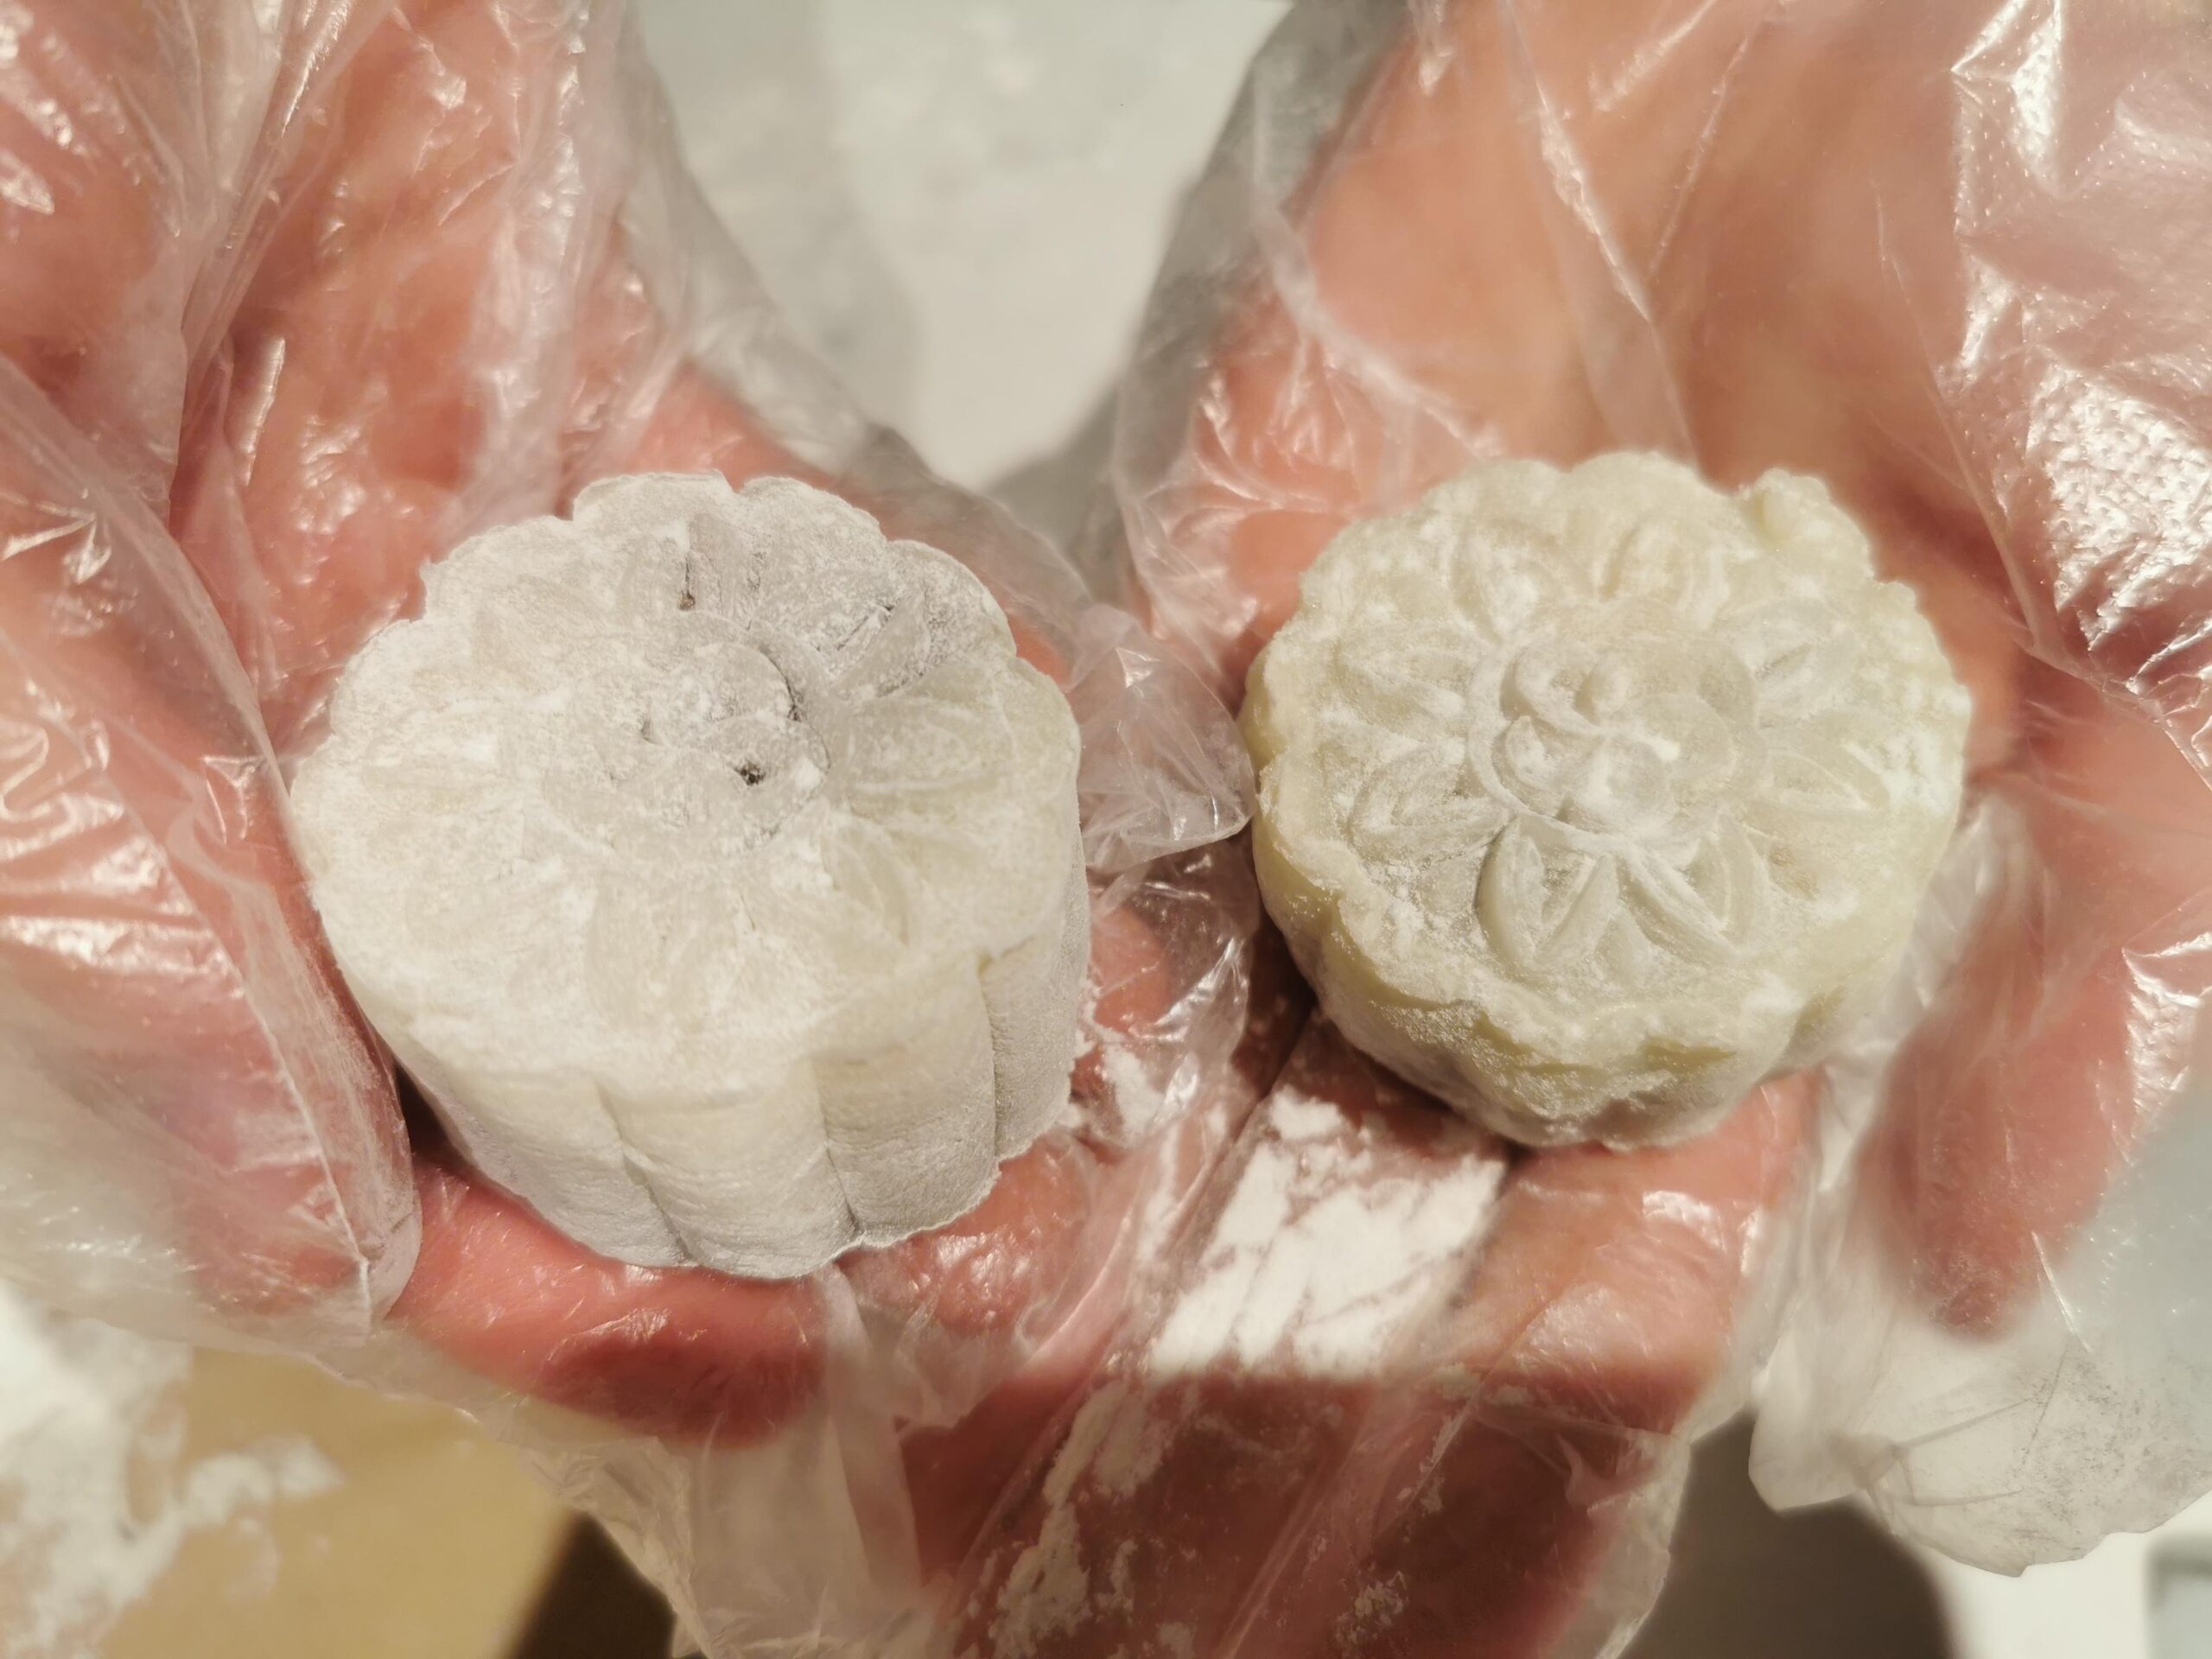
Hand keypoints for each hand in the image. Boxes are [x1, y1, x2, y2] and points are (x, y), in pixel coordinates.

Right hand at [0, 0, 1253, 1473]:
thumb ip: (86, 850)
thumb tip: (292, 1223)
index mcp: (148, 812)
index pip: (352, 1139)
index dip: (543, 1280)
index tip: (762, 1335)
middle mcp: (329, 745)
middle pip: (585, 1028)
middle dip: (789, 1162)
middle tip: (1010, 1241)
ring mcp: (491, 594)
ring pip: (724, 833)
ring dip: (908, 960)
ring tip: (1090, 1060)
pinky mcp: (614, 430)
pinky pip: (800, 590)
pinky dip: (930, 686)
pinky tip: (1068, 790)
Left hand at [1067, 1, 2211, 1645]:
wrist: (1858, 10)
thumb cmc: (2052, 309)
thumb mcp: (2144, 647)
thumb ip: (2092, 937)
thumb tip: (1984, 1250)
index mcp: (1735, 864)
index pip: (1627, 1105)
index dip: (1552, 1255)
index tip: (1459, 1380)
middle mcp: (1541, 803)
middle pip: (1399, 1047)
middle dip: (1298, 1197)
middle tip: (1175, 1357)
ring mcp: (1385, 672)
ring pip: (1241, 917)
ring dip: (1152, 1069)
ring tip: (1037, 1228)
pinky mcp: (1268, 532)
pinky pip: (1148, 709)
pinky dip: (1081, 830)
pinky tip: (1015, 957)